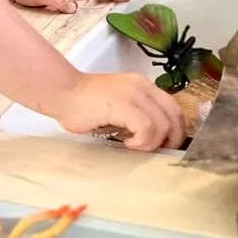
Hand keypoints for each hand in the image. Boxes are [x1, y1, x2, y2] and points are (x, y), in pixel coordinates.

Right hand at [54, 72, 185, 150]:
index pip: (173, 108)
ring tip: (132, 146)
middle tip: (152, 151)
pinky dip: (141, 142)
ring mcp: (134, 93)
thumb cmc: (86, 105)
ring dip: (151, 143)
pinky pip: (146, 127)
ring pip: (163, 124)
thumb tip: (155, 139)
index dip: (175, 131)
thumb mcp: (119, 107)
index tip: (163, 146)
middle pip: (174, 116)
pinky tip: (125, 144)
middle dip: (170, 139)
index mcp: (144, 86)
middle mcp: (143, 86)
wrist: (63, 93)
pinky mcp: (124, 104)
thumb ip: (138, 116)